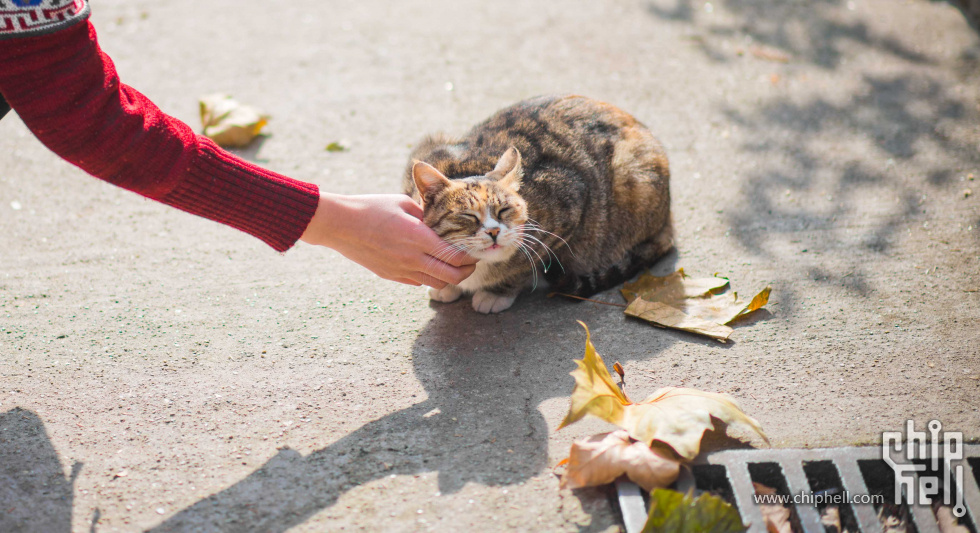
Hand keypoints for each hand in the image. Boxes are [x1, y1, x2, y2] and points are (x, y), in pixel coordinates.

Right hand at [299, 193, 477, 287]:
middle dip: (466, 271)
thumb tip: (443, 221)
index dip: (470, 256)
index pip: (455, 256)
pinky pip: (418, 283)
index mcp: (418, 237)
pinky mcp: (390, 275)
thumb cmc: (371, 207)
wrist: (339, 224)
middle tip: (472, 262)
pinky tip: (430, 266)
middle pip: (451, 276)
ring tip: (454, 267)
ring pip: (436, 284)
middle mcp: (412, 258)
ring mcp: (400, 270)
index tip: (476, 250)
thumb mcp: (403, 203)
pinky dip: (429, 278)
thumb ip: (426, 214)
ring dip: (449, 277)